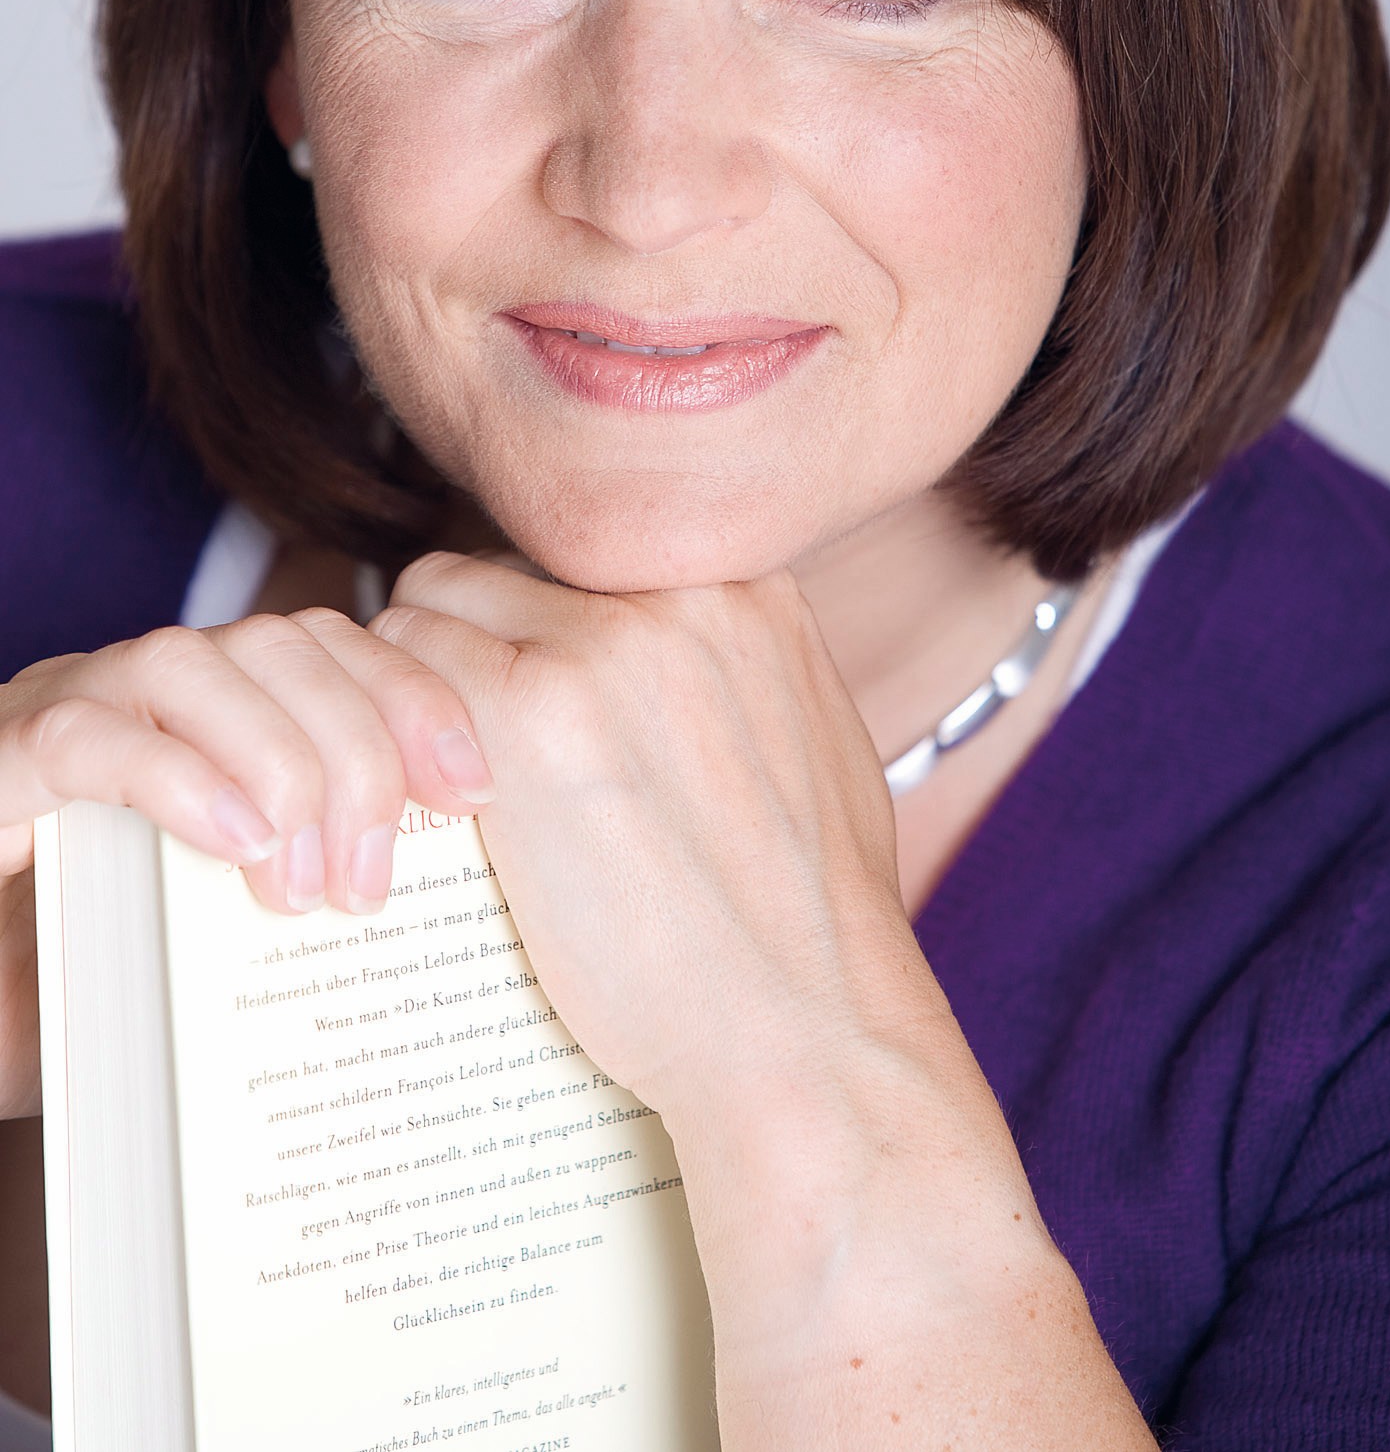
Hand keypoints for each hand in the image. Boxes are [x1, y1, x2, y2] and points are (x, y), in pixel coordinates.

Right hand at [0, 610, 496, 1116]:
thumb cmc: (88, 973)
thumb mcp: (223, 930)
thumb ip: (312, 906)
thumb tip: (438, 959)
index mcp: (220, 705)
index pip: (338, 647)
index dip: (415, 698)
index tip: (474, 790)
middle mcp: (148, 686)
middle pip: (286, 647)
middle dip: (358, 748)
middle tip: (373, 880)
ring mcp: (69, 707)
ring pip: (192, 663)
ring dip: (276, 761)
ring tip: (305, 885)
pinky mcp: (0, 757)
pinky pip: (90, 736)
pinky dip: (176, 779)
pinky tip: (236, 848)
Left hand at [371, 554, 906, 1119]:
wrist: (805, 1029)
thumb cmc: (811, 922)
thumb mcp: (809, 738)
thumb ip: (733, 670)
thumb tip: (665, 666)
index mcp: (746, 582)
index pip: (580, 552)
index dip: (537, 626)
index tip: (525, 700)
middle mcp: (677, 585)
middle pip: (504, 565)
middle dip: (471, 648)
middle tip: (462, 749)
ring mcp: (604, 641)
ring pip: (434, 601)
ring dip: (418, 684)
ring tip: (429, 780)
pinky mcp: (529, 707)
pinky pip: (401, 667)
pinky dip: (385, 731)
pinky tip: (405, 805)